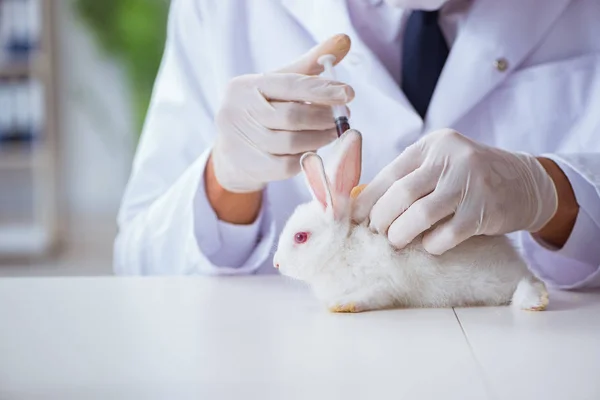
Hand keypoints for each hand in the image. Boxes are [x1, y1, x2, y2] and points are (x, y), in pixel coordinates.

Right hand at [210, 34, 353, 193]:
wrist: (234, 150)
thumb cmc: (263, 110)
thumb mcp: (279, 85)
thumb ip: (310, 65)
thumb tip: (344, 41)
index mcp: (245, 86)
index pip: (288, 85)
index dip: (321, 90)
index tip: (348, 93)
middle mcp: (236, 111)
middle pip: (291, 116)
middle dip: (323, 117)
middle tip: (342, 118)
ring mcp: (238, 141)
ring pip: (291, 143)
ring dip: (319, 139)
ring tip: (333, 132)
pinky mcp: (248, 165)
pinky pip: (286, 165)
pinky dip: (304, 157)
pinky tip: (313, 149)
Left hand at [353, 129, 558, 254]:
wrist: (525, 183)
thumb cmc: (468, 178)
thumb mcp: (440, 165)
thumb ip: (408, 178)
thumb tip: (362, 203)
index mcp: (433, 145)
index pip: (390, 173)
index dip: (368, 199)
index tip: (355, 218)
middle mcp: (451, 158)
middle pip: (402, 193)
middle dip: (382, 218)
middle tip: (376, 233)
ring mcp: (471, 182)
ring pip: (421, 214)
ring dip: (401, 234)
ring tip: (395, 241)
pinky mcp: (485, 209)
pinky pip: (447, 234)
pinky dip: (432, 244)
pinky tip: (429, 246)